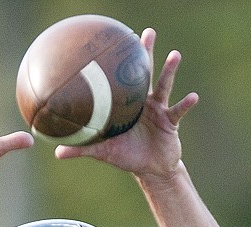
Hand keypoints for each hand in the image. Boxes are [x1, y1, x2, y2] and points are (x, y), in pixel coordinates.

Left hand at [55, 29, 197, 179]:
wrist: (150, 170)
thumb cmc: (126, 157)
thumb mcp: (103, 151)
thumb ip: (82, 149)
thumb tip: (56, 152)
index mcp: (127, 105)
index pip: (123, 79)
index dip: (121, 62)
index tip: (117, 41)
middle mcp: (144, 103)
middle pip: (144, 74)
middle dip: (146, 53)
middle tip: (147, 33)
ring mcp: (159, 110)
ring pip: (164, 86)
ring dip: (169, 71)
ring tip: (174, 55)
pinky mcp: (171, 122)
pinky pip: (179, 110)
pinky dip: (186, 104)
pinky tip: (193, 96)